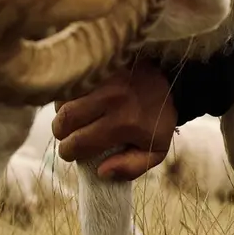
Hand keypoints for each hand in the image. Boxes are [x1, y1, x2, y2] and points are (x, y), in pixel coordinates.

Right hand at [50, 60, 178, 180]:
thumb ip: (132, 167)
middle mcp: (112, 98)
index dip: (69, 153)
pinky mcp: (100, 62)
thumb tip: (101, 172)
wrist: (172, 77)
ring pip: (64, 99)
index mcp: (125, 122)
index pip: (79, 143)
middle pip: (65, 120)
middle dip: (61, 134)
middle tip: (68, 137)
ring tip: (73, 118)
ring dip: (62, 113)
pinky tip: (76, 100)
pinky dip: (67, 94)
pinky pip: (70, 81)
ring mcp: (104, 77)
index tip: (71, 153)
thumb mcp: (156, 148)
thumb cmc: (159, 116)